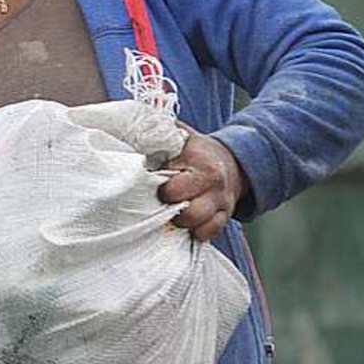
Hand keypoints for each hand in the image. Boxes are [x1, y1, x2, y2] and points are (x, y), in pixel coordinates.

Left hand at [158, 125, 248, 241]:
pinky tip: (185, 225)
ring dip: (182, 223)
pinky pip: (211, 232)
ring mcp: (221, 202)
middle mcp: (214, 184)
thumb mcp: (180, 136)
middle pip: (189, 212)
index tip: (152, 186)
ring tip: (171, 213)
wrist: (233, 161)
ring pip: (199, 225)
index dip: (160, 190)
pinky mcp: (225, 216)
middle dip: (170, 210)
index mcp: (199, 164)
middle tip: (161, 202)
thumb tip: (130, 131)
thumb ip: (159, 134)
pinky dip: (196, 232)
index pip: (174, 188)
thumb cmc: (196, 149)